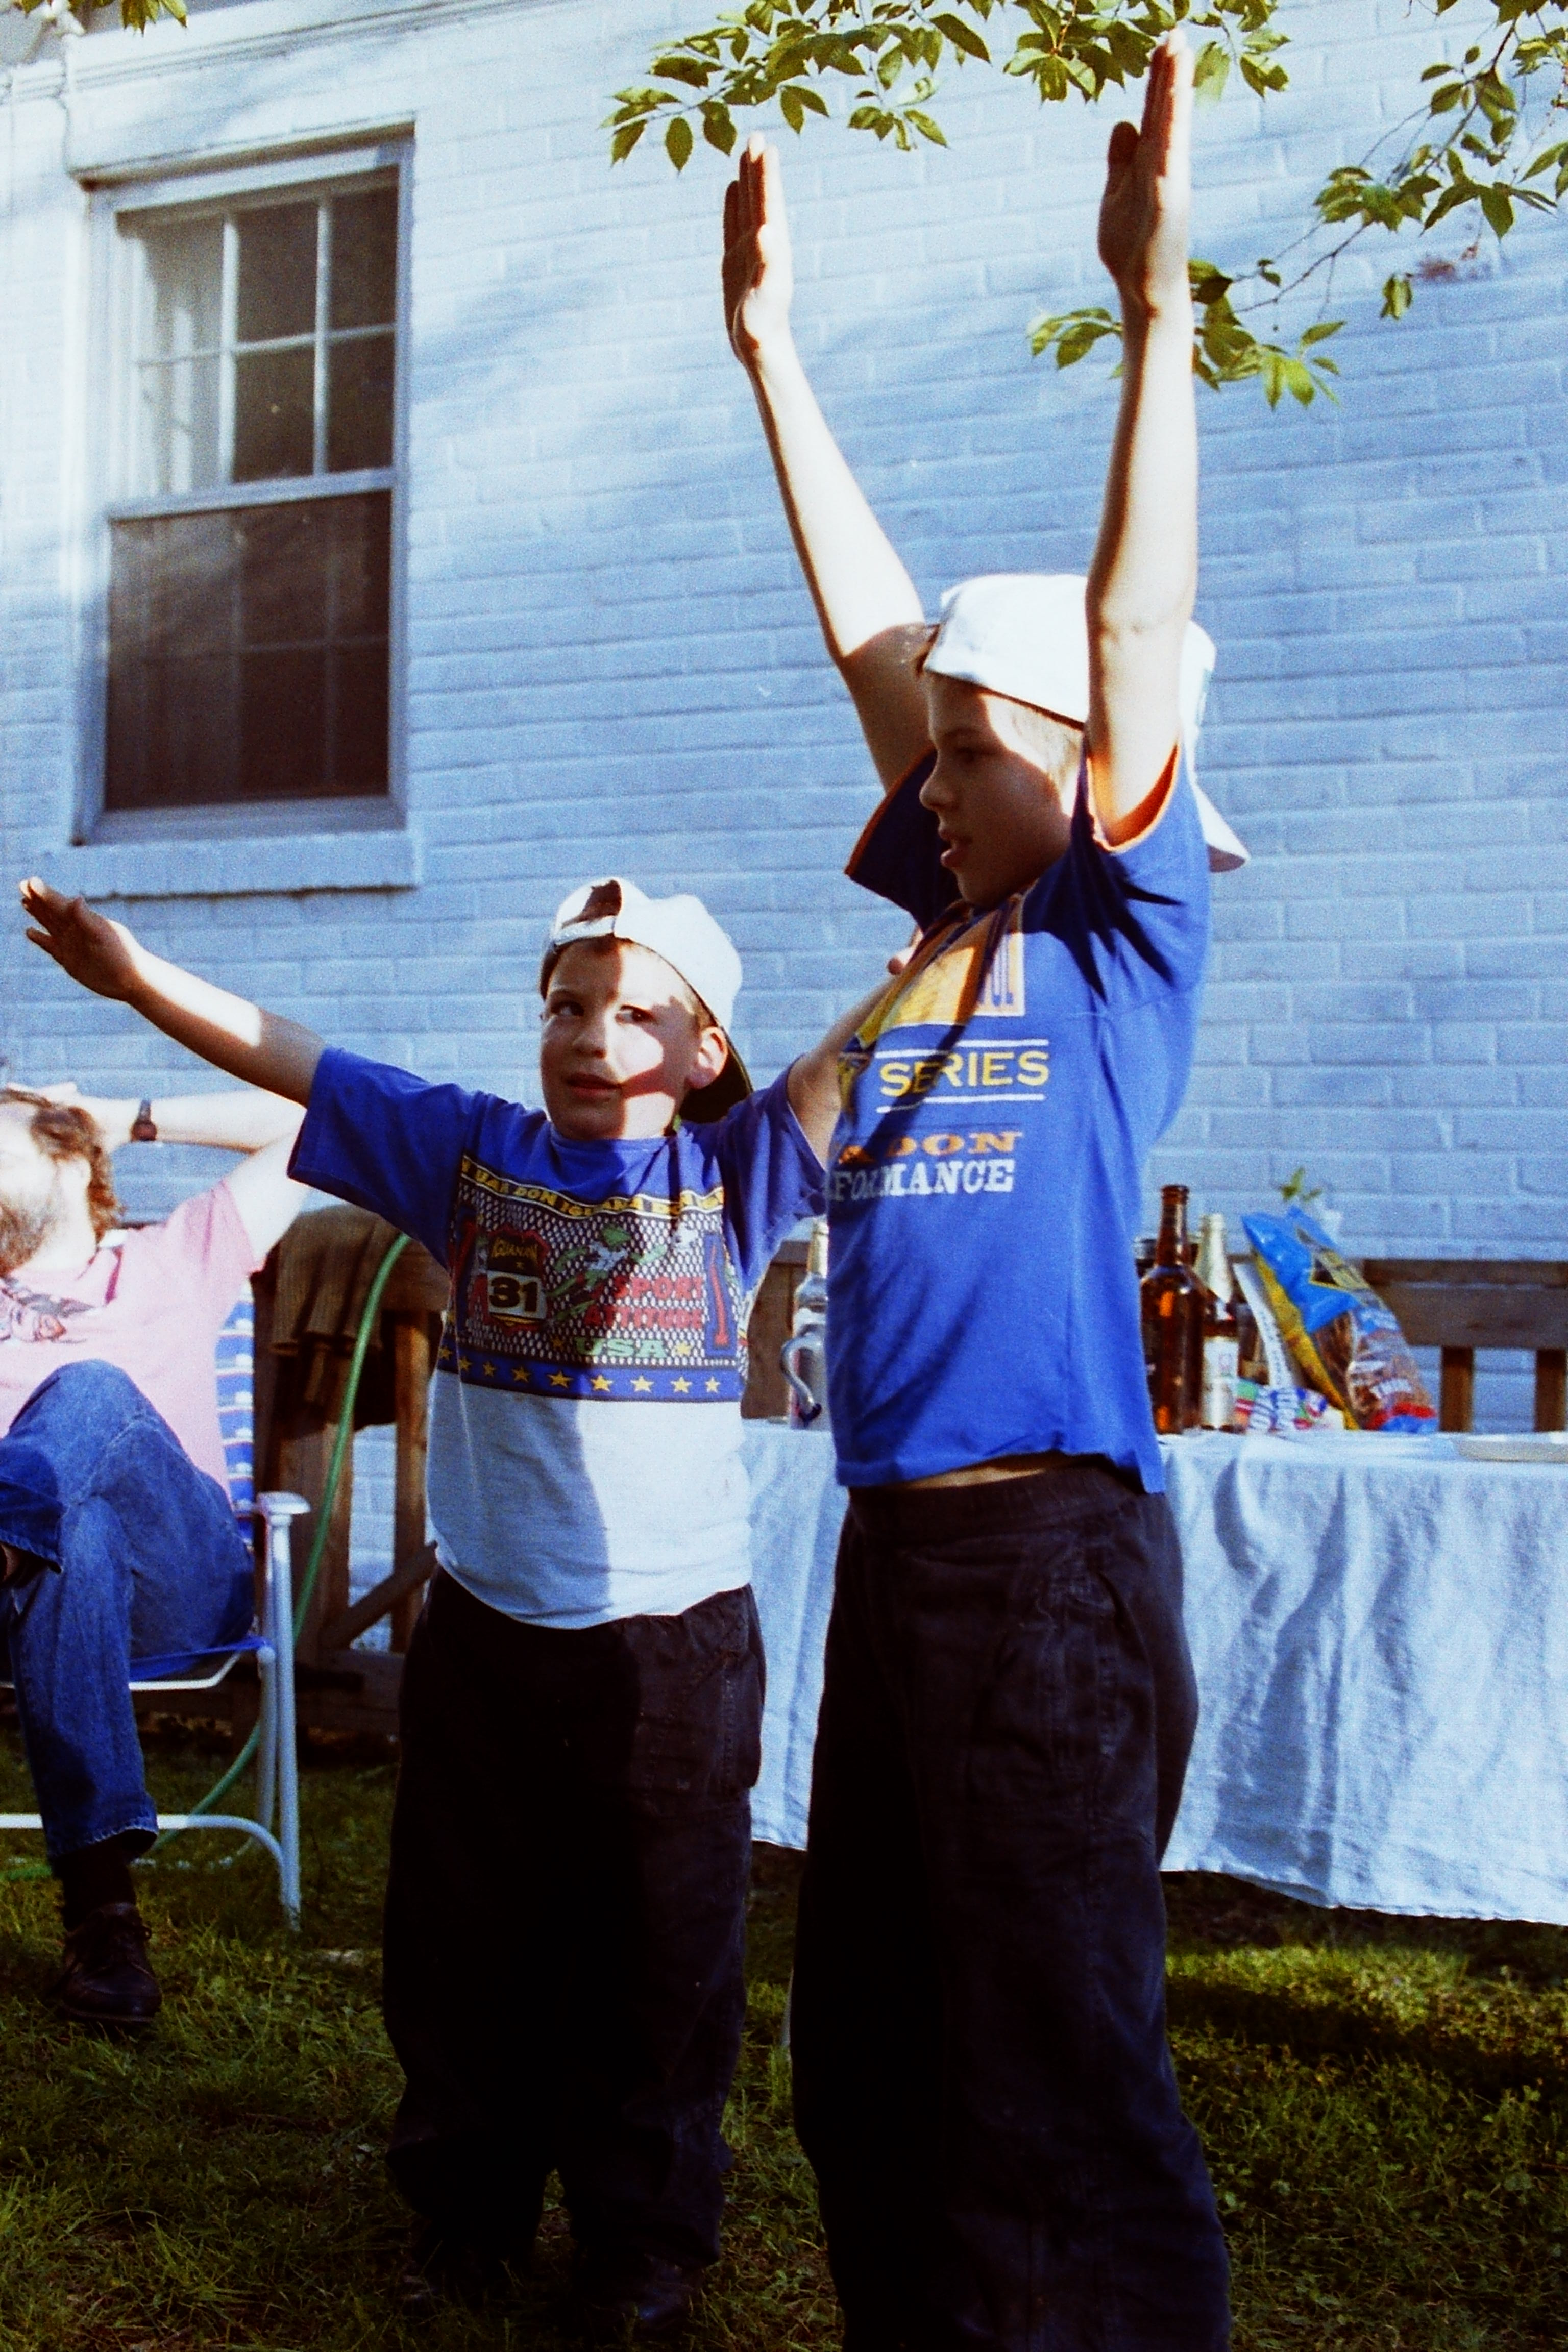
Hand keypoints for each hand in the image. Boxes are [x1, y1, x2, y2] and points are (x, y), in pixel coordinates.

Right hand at [19, 878, 144, 1002]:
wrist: (131, 978)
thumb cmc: (121, 954)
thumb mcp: (102, 933)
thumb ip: (85, 917)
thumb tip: (75, 899)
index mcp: (81, 919)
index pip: (57, 902)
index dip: (43, 892)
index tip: (29, 881)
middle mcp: (74, 929)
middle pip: (50, 910)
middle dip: (36, 898)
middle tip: (22, 884)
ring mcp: (70, 944)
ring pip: (48, 924)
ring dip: (37, 913)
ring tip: (25, 901)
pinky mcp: (68, 960)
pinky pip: (49, 946)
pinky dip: (39, 938)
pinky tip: (29, 931)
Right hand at [723, 136, 794, 366]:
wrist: (759, 346)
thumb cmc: (764, 323)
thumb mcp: (767, 292)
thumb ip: (769, 260)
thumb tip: (766, 229)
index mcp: (772, 244)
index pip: (770, 201)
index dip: (768, 174)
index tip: (767, 145)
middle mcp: (763, 242)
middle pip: (759, 196)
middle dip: (758, 166)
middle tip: (755, 134)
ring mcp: (749, 249)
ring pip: (747, 205)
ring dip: (747, 179)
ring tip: (745, 151)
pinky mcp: (736, 261)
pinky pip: (733, 224)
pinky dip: (733, 204)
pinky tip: (731, 188)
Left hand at [1097, 30, 1193, 321]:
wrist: (1141, 290)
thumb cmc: (1130, 248)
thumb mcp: (1116, 194)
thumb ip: (1120, 160)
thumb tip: (1123, 122)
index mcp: (1150, 163)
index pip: (1154, 112)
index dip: (1157, 78)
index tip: (1162, 43)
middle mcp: (1164, 166)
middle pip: (1166, 111)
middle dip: (1170, 71)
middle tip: (1176, 31)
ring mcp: (1169, 182)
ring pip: (1172, 127)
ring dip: (1176, 90)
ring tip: (1180, 53)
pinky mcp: (1168, 201)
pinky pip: (1170, 158)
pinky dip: (1172, 131)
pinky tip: (1174, 105)